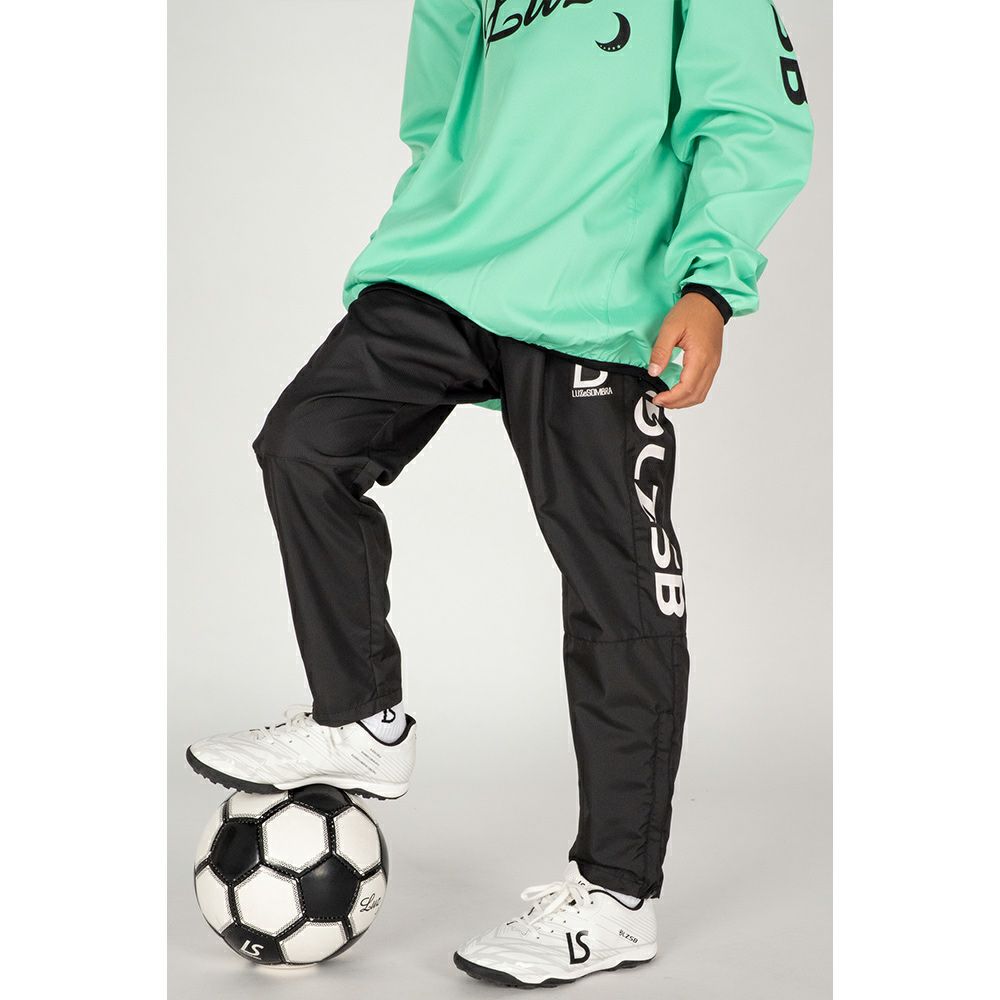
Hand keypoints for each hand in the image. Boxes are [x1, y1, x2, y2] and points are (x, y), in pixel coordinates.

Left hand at [647, 294, 724, 408]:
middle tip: (658, 400)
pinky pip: (704, 385)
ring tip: (667, 398)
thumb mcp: (670, 327)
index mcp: (700, 356)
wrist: (710, 300)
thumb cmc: (691, 310)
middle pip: (695, 396)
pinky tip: (677, 389)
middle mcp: (710, 364)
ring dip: (684, 401)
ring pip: (701, 394)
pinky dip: (690, 393)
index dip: (671, 398)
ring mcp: (714, 364)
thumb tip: (654, 372)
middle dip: (676, 403)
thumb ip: (661, 351)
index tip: (656, 398)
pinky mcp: (713, 363)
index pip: (686, 388)